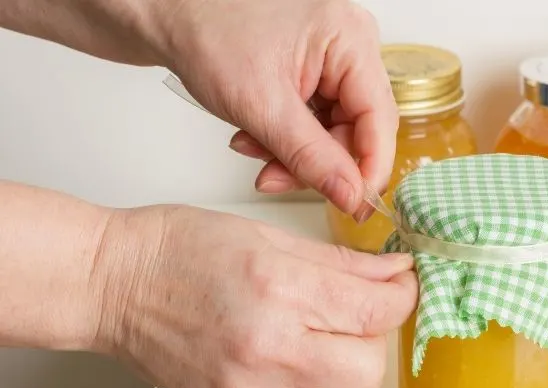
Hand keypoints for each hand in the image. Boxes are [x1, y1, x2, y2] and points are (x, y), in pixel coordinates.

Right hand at [95, 205, 416, 387]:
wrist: (111, 284)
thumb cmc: (179, 248)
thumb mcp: (268, 236)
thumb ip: (342, 263)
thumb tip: (393, 274)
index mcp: (278, 288)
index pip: (375, 313)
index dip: (403, 298)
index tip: (400, 287)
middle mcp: (265, 347)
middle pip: (368, 374)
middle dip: (375, 342)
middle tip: (357, 315)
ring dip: (344, 372)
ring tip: (317, 337)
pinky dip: (301, 384)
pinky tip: (276, 352)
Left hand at [159, 0, 397, 221]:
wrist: (167, 12)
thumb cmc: (205, 30)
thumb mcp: (262, 106)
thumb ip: (311, 157)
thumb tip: (351, 195)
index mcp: (350, 38)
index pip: (380, 119)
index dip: (368, 170)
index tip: (353, 207)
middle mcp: (350, 45)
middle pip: (358, 128)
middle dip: (317, 163)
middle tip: (276, 180)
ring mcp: (332, 57)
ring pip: (335, 130)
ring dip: (295, 154)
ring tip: (253, 151)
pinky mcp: (314, 70)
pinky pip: (317, 121)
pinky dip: (287, 139)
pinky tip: (255, 136)